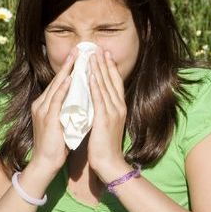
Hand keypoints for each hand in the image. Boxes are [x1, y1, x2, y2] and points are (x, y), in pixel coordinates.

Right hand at [29, 46, 77, 172]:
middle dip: (69, 64)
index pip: (59, 82)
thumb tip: (81, 99)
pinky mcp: (47, 118)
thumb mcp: (62, 122)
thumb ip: (68, 109)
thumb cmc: (56, 145)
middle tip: (80, 49)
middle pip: (57, 80)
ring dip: (67, 70)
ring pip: (57, 86)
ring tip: (77, 57)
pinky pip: (56, 100)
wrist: (45, 163)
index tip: (81, 56)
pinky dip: (63, 88)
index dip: (70, 68)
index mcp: (45, 104)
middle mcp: (41, 104)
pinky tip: (70, 79)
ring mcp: (43, 110)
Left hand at [86, 47, 129, 181]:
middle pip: (112, 80)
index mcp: (119, 108)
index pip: (116, 83)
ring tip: (93, 56)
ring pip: (105, 86)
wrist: (109, 163)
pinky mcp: (104, 119)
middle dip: (105, 63)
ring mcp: (113, 112)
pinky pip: (99, 98)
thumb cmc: (105, 146)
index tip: (105, 55)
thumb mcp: (107, 124)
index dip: (110, 68)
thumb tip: (97, 100)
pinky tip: (90, 75)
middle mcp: (118, 107)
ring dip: (99, 70)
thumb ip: (103, 110)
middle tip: (99, 48)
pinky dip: (95, 85)